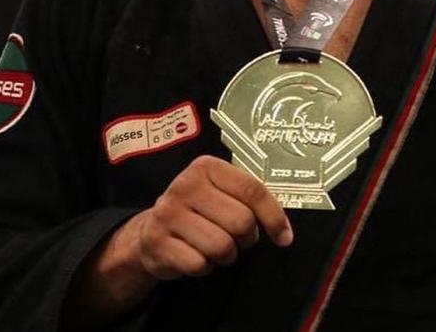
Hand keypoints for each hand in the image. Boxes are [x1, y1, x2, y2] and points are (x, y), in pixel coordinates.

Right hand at [64, 156, 292, 328]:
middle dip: (246, 238)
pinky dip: (205, 268)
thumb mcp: (220, 193)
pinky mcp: (157, 241)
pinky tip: (196, 256)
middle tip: (238, 239)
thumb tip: (283, 227)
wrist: (151, 230)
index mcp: (207, 167)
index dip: (274, 216)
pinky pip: (199, 264)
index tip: (284, 236)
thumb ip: (247, 198)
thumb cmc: (197, 211)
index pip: (252, 189)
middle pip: (240, 221)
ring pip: (221, 246)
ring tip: (216, 247)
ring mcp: (168, 212)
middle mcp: (185, 184)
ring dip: (226, 255)